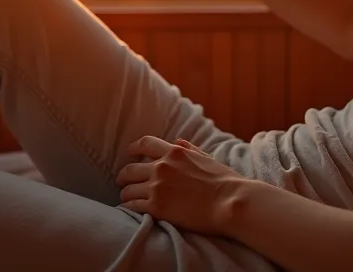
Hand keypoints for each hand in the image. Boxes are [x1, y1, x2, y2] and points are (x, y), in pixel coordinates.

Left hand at [116, 135, 249, 235]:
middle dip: (123, 176)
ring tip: (127, 199)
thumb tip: (177, 141)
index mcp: (175, 152)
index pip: (145, 143)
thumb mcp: (207, 158)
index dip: (133, 148)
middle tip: (122, 181)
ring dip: (125, 194)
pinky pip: (132, 206)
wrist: (230, 202)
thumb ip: (190, 149)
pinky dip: (128, 207)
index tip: (130, 154)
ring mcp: (157, 187)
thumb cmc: (224, 181)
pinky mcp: (156, 207)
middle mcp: (162, 167)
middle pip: (130, 169)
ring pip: (127, 189)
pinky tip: (130, 210)